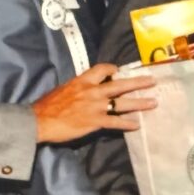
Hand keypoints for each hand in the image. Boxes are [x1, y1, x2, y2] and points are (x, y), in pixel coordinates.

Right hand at [32, 63, 155, 143]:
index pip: (103, 69)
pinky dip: (126, 124)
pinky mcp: (95, 122)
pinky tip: (136, 125)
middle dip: (138, 82)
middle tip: (152, 81)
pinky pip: (115, 122)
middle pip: (120, 84)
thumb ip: (78, 87)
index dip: (114, 69)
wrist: (40, 120)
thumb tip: (85, 88)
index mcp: (83, 81)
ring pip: (122, 103)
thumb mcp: (64, 88)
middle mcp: (93, 91)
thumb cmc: (48, 105)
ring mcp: (96, 107)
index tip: (119, 70)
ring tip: (153, 102)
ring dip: (139, 103)